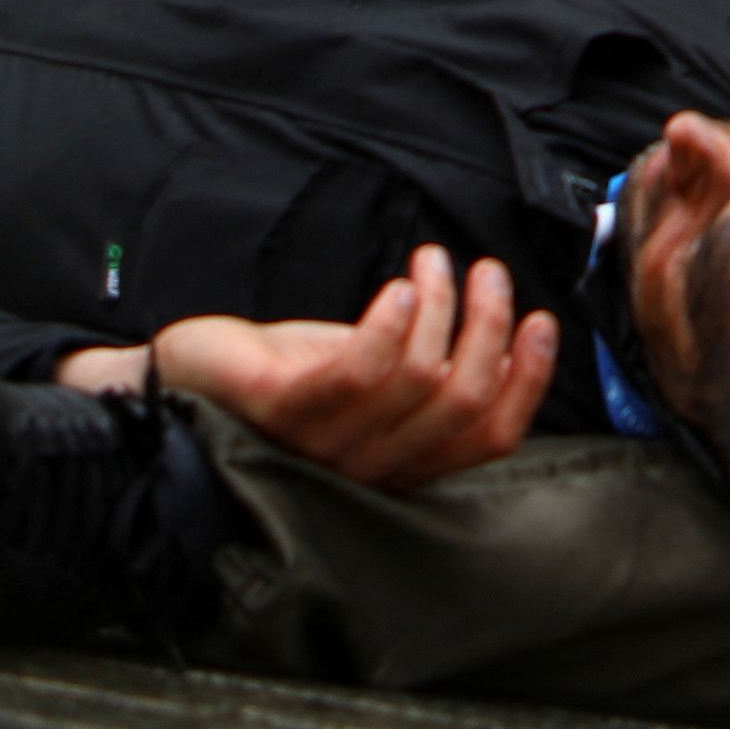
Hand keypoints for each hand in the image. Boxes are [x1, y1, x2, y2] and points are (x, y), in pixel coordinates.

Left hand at [151, 248, 563, 493]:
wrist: (189, 380)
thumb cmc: (286, 373)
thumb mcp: (371, 373)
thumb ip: (428, 367)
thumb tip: (504, 329)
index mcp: (403, 462)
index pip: (489, 439)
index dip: (528, 379)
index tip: (540, 321)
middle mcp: (370, 467)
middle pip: (463, 401)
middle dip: (490, 325)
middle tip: (486, 272)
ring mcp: (326, 443)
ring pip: (422, 378)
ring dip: (443, 304)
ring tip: (431, 261)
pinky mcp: (285, 410)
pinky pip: (360, 368)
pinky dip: (393, 320)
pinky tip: (400, 288)